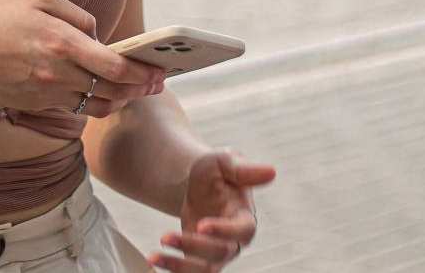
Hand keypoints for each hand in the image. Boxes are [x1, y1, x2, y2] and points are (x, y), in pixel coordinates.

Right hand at [0, 0, 165, 115]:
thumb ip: (76, 14)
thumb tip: (97, 33)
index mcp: (62, 42)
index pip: (114, 66)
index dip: (141, 72)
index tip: (157, 71)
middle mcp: (58, 73)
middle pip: (112, 91)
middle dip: (139, 89)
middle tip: (156, 84)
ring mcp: (46, 94)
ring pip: (96, 106)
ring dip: (119, 100)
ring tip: (133, 91)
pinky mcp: (36, 105)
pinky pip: (73, 108)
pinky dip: (92, 103)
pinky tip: (99, 92)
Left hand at [148, 151, 275, 271]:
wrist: (197, 183)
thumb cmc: (215, 172)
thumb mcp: (224, 163)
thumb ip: (244, 170)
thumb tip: (272, 171)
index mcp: (244, 217)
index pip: (241, 230)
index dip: (223, 230)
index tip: (201, 225)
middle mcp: (234, 241)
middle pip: (220, 253)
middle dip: (192, 246)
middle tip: (165, 236)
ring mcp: (217, 253)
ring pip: (205, 270)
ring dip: (179, 266)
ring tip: (154, 255)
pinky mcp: (200, 259)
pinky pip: (189, 272)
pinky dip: (172, 269)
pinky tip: (153, 260)